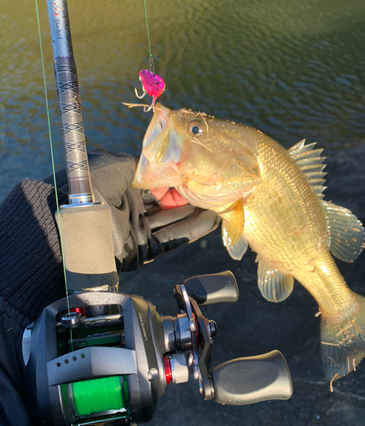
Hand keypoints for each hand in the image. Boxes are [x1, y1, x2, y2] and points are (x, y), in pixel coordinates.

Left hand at [56, 150, 219, 271]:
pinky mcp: (141, 249)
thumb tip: (166, 167)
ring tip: (220, 205)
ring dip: (195, 213)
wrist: (73, 224)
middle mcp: (130, 208)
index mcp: (122, 187)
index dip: (176, 179)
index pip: (156, 184)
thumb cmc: (91, 188)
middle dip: (190, 197)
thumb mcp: (116, 165)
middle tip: (215, 189)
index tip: (197, 174)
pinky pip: (171, 239)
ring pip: (172, 220)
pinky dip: (191, 230)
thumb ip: (144, 166)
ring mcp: (136, 229)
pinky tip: (211, 220)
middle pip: (167, 203)